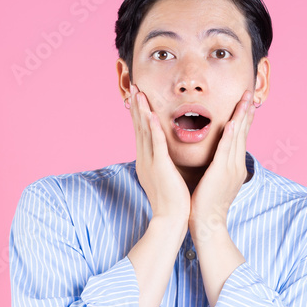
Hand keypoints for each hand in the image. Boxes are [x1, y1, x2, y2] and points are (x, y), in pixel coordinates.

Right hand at [128, 83, 190, 221]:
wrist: (171, 219)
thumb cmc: (172, 201)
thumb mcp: (165, 177)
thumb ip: (162, 163)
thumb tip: (164, 156)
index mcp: (147, 161)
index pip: (142, 132)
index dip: (139, 114)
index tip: (138, 98)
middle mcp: (145, 159)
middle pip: (139, 128)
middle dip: (136, 107)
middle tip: (134, 87)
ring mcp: (150, 162)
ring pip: (145, 132)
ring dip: (141, 111)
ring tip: (138, 94)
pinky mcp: (159, 167)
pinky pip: (155, 144)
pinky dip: (152, 128)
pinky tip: (150, 114)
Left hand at [189, 90, 254, 241]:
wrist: (208, 223)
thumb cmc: (206, 203)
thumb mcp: (215, 180)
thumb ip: (218, 166)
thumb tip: (217, 158)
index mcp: (234, 166)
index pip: (240, 137)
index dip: (243, 119)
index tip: (246, 104)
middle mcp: (236, 165)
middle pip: (243, 133)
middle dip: (246, 112)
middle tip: (249, 94)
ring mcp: (231, 169)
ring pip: (237, 137)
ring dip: (241, 117)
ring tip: (245, 100)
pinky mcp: (221, 173)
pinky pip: (226, 151)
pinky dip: (230, 136)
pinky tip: (232, 122)